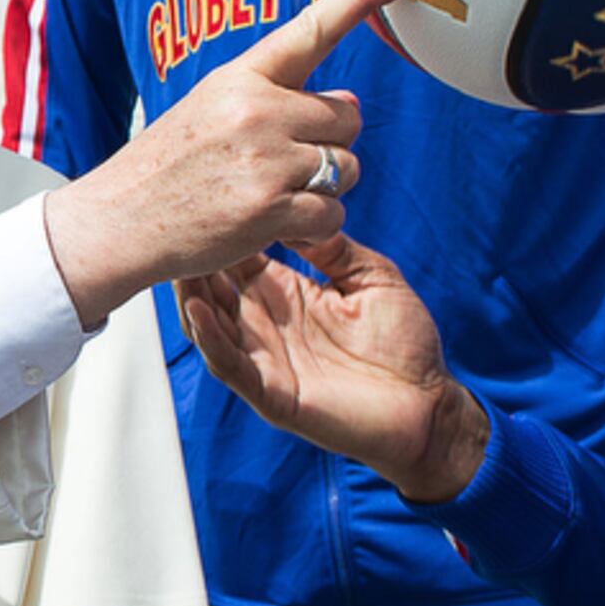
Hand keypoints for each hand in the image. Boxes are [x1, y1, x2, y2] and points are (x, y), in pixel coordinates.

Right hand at [39, 0, 395, 326]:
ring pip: (346, 168)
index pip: (311, 29)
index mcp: (240, 77)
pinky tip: (272, 224)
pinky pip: (332, 213)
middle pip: (348, 117)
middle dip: (329, 142)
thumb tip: (349, 100)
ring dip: (323, 186)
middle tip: (281, 161)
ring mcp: (267, 161)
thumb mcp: (210, 110)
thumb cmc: (163, 168)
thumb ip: (277, 98)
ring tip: (268, 193)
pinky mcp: (271, 210)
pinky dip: (313, 225)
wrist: (117, 223)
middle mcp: (257, 110)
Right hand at [177, 231, 491, 496]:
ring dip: (189, 297)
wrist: (429, 405)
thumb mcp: (372, 276)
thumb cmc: (406, 343)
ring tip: (178, 264)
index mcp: (287, 294)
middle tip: (175, 228)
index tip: (203, 200)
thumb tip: (299, 209)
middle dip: (193, 262)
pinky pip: (230, 365)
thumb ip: (333, 247)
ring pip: (208, 326)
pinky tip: (199, 309)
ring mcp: (265, 360)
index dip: (220, 234)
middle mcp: (267, 325)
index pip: (238, 259)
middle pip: (211, 289)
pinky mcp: (272, 394)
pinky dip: (209, 339)